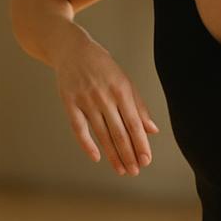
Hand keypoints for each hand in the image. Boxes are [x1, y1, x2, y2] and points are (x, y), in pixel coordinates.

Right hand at [54, 38, 160, 174]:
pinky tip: (96, 157)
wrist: (71, 48)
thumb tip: (152, 130)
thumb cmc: (103, 67)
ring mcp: (85, 100)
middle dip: (128, 154)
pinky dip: (87, 144)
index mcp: (122, 91)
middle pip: (119, 132)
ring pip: (101, 133)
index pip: (134, 124)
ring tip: (121, 170)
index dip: (141, 144)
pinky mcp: (69, 102)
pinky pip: (78, 128)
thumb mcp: (125, 81)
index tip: (146, 161)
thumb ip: (138, 106)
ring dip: (112, 154)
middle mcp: (104, 96)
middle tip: (135, 171)